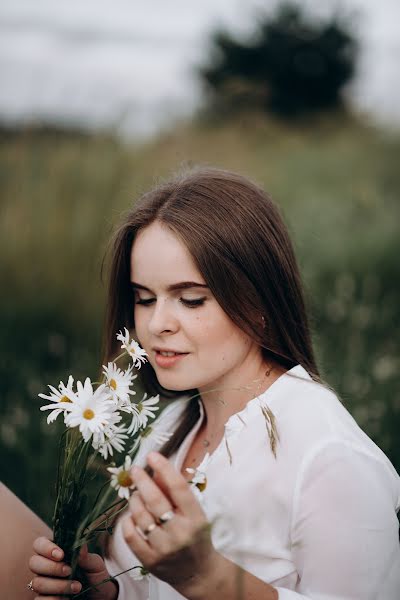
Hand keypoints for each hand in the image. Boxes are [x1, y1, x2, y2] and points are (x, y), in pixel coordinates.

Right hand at [29, 537, 117, 598]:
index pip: (39, 544)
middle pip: (34, 562)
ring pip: (37, 582)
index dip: (46, 547)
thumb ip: (85, 555)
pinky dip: (53, 599)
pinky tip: (67, 599)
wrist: (100, 597)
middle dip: (51, 567)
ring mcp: (43, 584)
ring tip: (77, 587)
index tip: (61, 555)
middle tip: (69, 571)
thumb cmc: (95, 576)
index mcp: (56, 552)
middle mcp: (46, 567)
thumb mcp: (95, 564)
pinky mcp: (44, 599)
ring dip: (57, 585)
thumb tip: (79, 544)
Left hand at [122, 452, 216, 594]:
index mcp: (195, 517)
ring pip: (141, 516)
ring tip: (136, 495)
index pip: (178, 487)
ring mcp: (164, 548)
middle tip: (135, 470)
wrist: (199, 573)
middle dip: (142, 481)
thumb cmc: (195, 535)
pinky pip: (131, 536)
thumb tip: (156, 469)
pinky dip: (127, 522)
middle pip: (156, 500)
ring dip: (135, 500)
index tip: (152, 455)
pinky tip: (130, 515)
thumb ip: (175, 491)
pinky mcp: (150, 561)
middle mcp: (180, 532)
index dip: (164, 468)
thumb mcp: (193, 512)